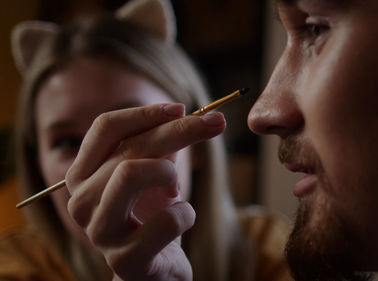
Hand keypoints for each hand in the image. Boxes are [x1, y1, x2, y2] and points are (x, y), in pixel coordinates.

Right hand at [64, 103, 225, 280]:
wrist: (154, 267)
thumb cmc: (152, 214)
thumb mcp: (153, 173)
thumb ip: (160, 144)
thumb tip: (182, 114)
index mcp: (83, 174)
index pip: (106, 127)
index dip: (146, 113)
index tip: (182, 107)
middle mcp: (80, 201)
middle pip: (129, 148)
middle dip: (179, 131)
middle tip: (216, 123)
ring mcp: (100, 232)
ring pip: (131, 174)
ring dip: (169, 174)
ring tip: (175, 189)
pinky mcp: (126, 260)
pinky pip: (167, 220)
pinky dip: (186, 213)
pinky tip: (181, 219)